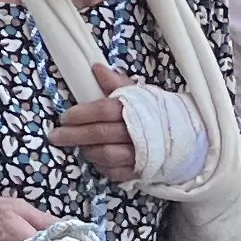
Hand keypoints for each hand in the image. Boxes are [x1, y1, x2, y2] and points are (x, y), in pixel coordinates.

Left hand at [46, 64, 142, 183]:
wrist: (185, 135)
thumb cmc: (154, 112)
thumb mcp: (137, 93)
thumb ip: (115, 83)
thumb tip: (95, 68)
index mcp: (134, 110)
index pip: (102, 110)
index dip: (81, 114)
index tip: (65, 117)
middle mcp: (136, 132)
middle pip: (100, 134)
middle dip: (74, 135)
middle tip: (55, 136)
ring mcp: (139, 154)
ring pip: (106, 155)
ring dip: (89, 151)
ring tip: (79, 147)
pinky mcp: (141, 170)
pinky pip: (116, 172)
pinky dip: (103, 167)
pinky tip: (96, 160)